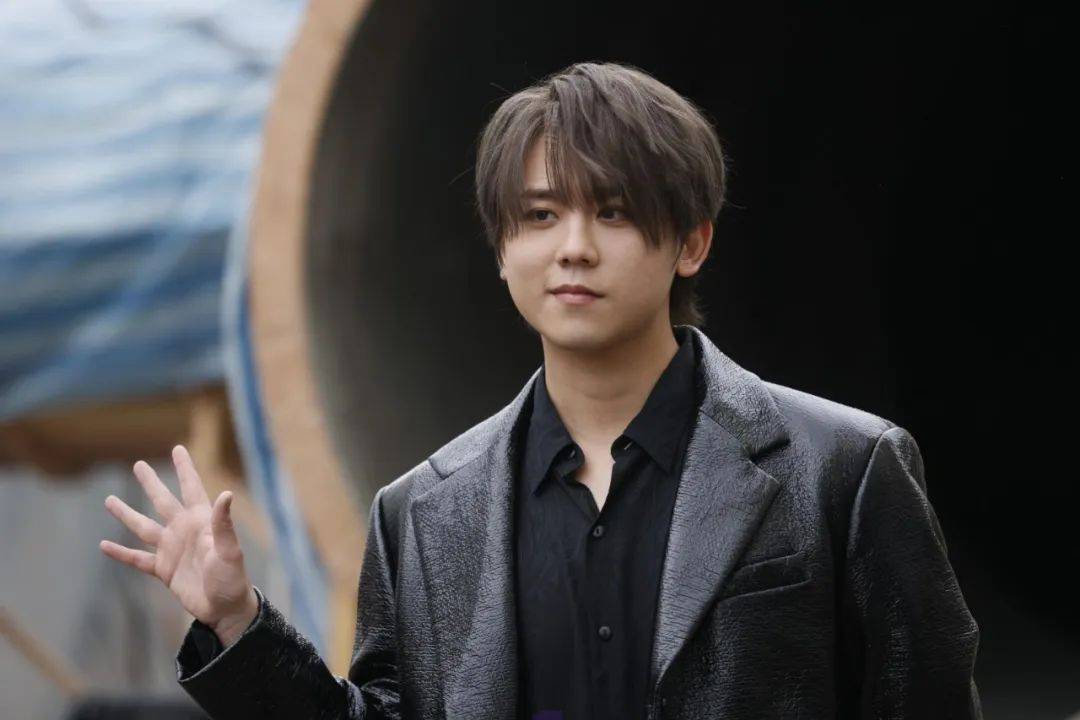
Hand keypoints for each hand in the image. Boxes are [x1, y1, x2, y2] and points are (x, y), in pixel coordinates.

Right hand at [100, 444, 258, 647]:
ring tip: (108, 500)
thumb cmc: (232, 578)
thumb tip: (226, 494)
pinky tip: (104, 545)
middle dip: (151, 483)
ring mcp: (171, 550)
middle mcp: (183, 531)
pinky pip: (138, 559)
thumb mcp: (229, 550)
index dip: (185, 468)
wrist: (225, 608)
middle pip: (162, 501)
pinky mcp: (163, 570)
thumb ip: (223, 523)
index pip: (191, 488)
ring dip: (126, 514)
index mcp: (201, 522)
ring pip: (143, 527)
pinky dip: (121, 553)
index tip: (178, 448)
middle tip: (137, 464)